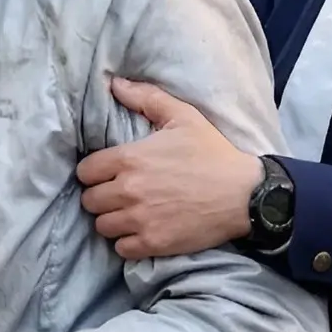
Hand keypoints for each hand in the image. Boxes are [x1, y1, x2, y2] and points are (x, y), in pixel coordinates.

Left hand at [75, 78, 261, 260]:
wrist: (246, 194)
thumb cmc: (213, 153)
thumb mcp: (184, 117)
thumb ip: (147, 99)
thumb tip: (115, 83)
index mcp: (129, 159)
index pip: (85, 172)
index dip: (95, 173)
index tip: (109, 174)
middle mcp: (128, 190)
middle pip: (89, 201)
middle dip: (102, 197)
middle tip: (120, 195)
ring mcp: (138, 219)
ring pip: (101, 226)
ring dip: (112, 221)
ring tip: (130, 214)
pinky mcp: (151, 242)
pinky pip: (120, 248)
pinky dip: (128, 242)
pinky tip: (141, 232)